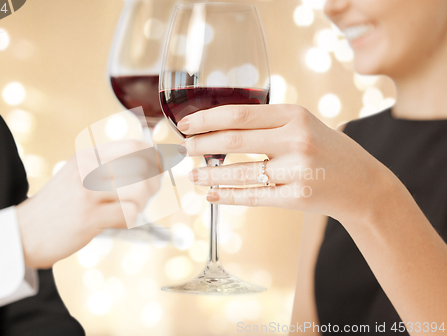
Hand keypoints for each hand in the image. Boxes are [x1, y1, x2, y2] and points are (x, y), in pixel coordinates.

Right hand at [16, 140, 159, 268]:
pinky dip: (132, 218)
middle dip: (154, 182)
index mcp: (87, 156)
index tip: (159, 168)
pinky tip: (123, 219)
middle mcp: (88, 169)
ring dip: (144, 202)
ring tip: (134, 208)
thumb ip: (104, 167)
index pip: (133, 146)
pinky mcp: (89, 217)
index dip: (154, 156)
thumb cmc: (58, 206)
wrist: (25, 232)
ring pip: (139, 190)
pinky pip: (128, 214)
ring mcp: (88, 192)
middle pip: (141, 166)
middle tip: (149, 193)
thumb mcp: (76, 175)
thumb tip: (147, 165)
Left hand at [178, 104, 399, 221]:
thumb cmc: (327, 151)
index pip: (240, 114)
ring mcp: (297, 170)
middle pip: (235, 140)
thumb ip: (268, 124)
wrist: (363, 184)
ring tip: (193, 175)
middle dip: (202, 144)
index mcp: (295, 115)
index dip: (208, 119)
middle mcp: (296, 139)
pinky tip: (212, 195)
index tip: (187, 124)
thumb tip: (219, 128)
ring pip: (240, 172)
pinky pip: (253, 196)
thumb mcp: (303, 125)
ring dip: (210, 174)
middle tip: (184, 148)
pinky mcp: (297, 197)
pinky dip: (228, 196)